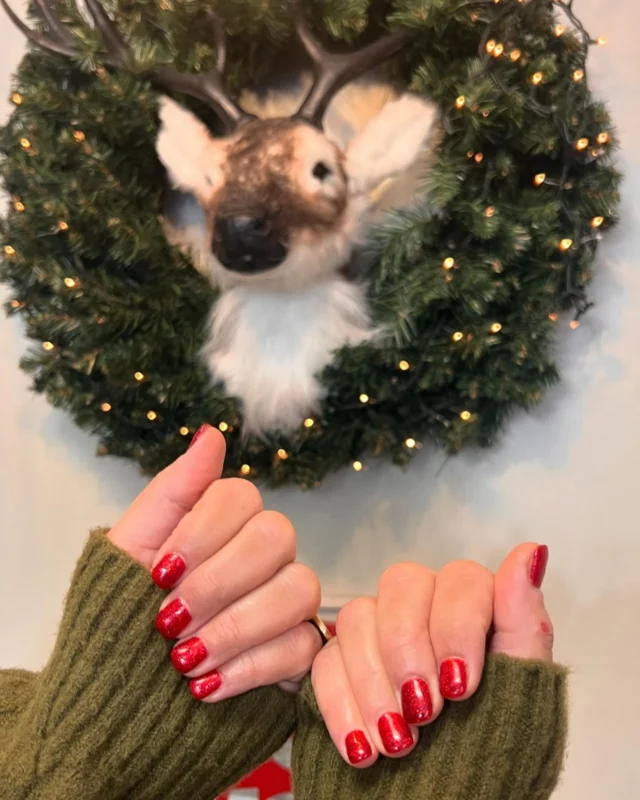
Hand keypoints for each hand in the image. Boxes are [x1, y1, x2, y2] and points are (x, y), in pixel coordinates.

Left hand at [108, 424, 321, 700]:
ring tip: (184, 661)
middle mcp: (264, 555)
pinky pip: (302, 646)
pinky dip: (250, 668)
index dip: (201, 532)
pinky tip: (207, 686)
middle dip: (217, 583)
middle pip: (277, 535)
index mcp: (223, 524)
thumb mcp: (128, 550)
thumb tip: (211, 432)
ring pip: (299, 588)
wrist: (118, 698)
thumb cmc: (121, 616)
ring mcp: (286, 601)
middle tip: (169, 621)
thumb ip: (173, 491)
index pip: (240, 496)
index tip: (158, 574)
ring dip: (235, 627)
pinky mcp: (298, 651)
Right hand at [312, 543, 551, 765]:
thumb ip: (524, 622)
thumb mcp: (522, 693)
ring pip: (358, 616)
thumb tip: (531, 552)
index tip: (462, 686)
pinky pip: (324, 660)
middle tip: (424, 710)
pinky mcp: (340, 664)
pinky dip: (341, 706)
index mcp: (474, 608)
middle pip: (401, 584)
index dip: (457, 626)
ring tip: (396, 741)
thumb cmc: (493, 753)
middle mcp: (424, 609)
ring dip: (374, 683)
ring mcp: (378, 633)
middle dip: (408, 648)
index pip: (461, 579)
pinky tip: (362, 747)